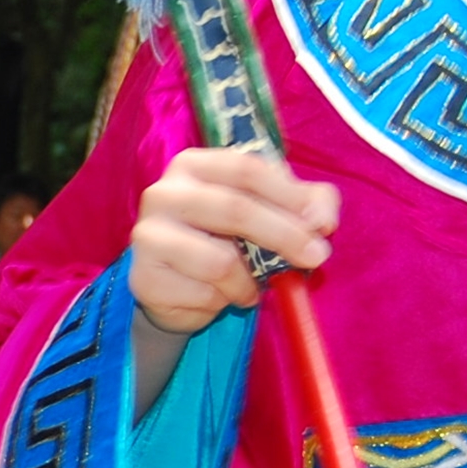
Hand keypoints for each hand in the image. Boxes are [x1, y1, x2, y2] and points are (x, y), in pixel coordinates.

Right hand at [131, 146, 336, 334]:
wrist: (177, 288)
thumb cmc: (227, 240)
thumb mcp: (272, 211)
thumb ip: (309, 203)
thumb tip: (322, 221)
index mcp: (194, 165)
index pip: (246, 169)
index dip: (289, 196)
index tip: (321, 224)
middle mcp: (163, 193)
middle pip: (235, 209)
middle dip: (284, 236)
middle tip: (315, 257)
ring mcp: (147, 235)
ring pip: (220, 261)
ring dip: (250, 281)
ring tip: (252, 286)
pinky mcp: (144, 277)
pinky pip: (204, 294)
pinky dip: (225, 301)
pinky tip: (221, 297)